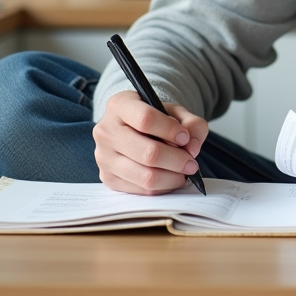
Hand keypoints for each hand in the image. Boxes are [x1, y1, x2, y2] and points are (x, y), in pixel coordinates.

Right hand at [92, 90, 208, 194]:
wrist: (134, 129)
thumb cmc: (156, 119)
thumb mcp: (176, 112)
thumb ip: (191, 124)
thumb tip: (192, 147)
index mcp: (120, 105)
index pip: (145, 119)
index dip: (170, 130)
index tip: (185, 137)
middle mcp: (106, 131)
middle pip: (148, 153)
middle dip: (177, 160)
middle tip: (192, 163)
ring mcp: (103, 157)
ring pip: (145, 176)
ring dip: (173, 177)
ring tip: (184, 171)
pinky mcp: (107, 178)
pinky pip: (141, 190)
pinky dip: (163, 187)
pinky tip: (171, 178)